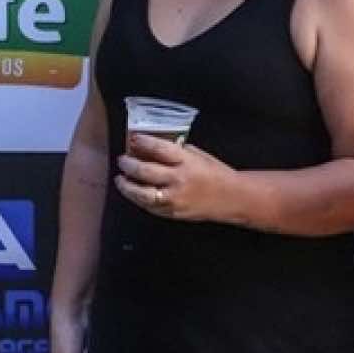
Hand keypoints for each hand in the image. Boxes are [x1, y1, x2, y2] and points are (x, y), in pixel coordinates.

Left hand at [114, 133, 235, 220]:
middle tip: (122, 160)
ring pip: (142, 194)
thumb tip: (154, 149)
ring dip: (127, 186)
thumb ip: (178, 152)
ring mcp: (174, 199)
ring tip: (120, 179)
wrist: (233, 198)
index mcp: (187, 162)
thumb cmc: (217, 173)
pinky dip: (138, 199)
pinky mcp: (172, 213)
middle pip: (145, 171)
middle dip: (129, 164)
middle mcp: (179, 180)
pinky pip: (149, 206)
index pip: (159, 149)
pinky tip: (133, 192)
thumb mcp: (199, 156)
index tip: (134, 139)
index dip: (143, 142)